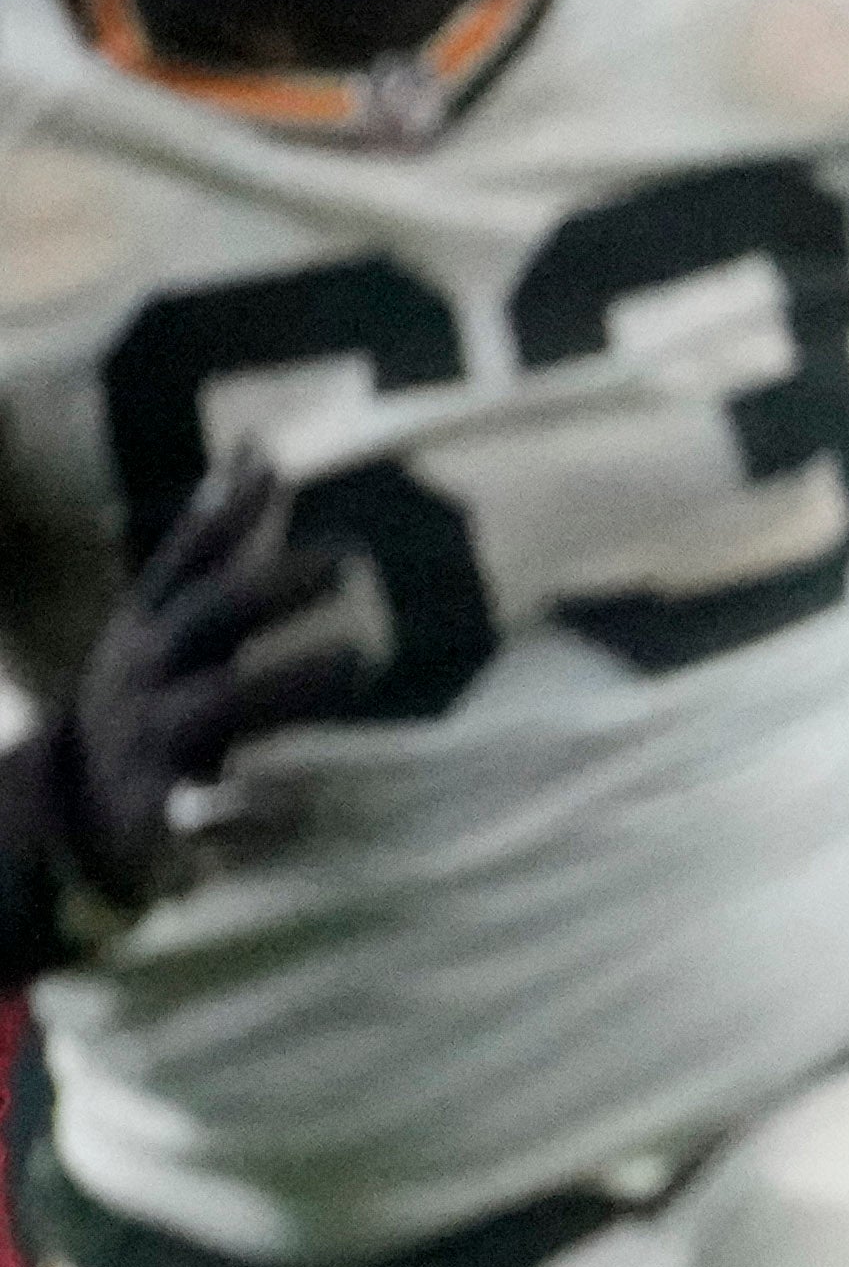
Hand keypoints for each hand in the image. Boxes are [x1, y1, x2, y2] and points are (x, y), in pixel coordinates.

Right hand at [4, 452, 372, 944]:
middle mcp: (146, 676)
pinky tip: (302, 805)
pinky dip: (247, 810)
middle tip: (348, 561)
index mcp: (149, 630)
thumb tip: (258, 454)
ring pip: (213, 706)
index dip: (220, 515)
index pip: (182, 563)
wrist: (73, 810)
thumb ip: (218, 547)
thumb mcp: (173, 620)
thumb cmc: (151, 694)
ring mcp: (151, 742)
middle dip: (268, 590)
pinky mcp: (163, 812)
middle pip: (203, 622)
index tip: (272, 468)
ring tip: (358, 659)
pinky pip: (203, 811)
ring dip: (285, 681)